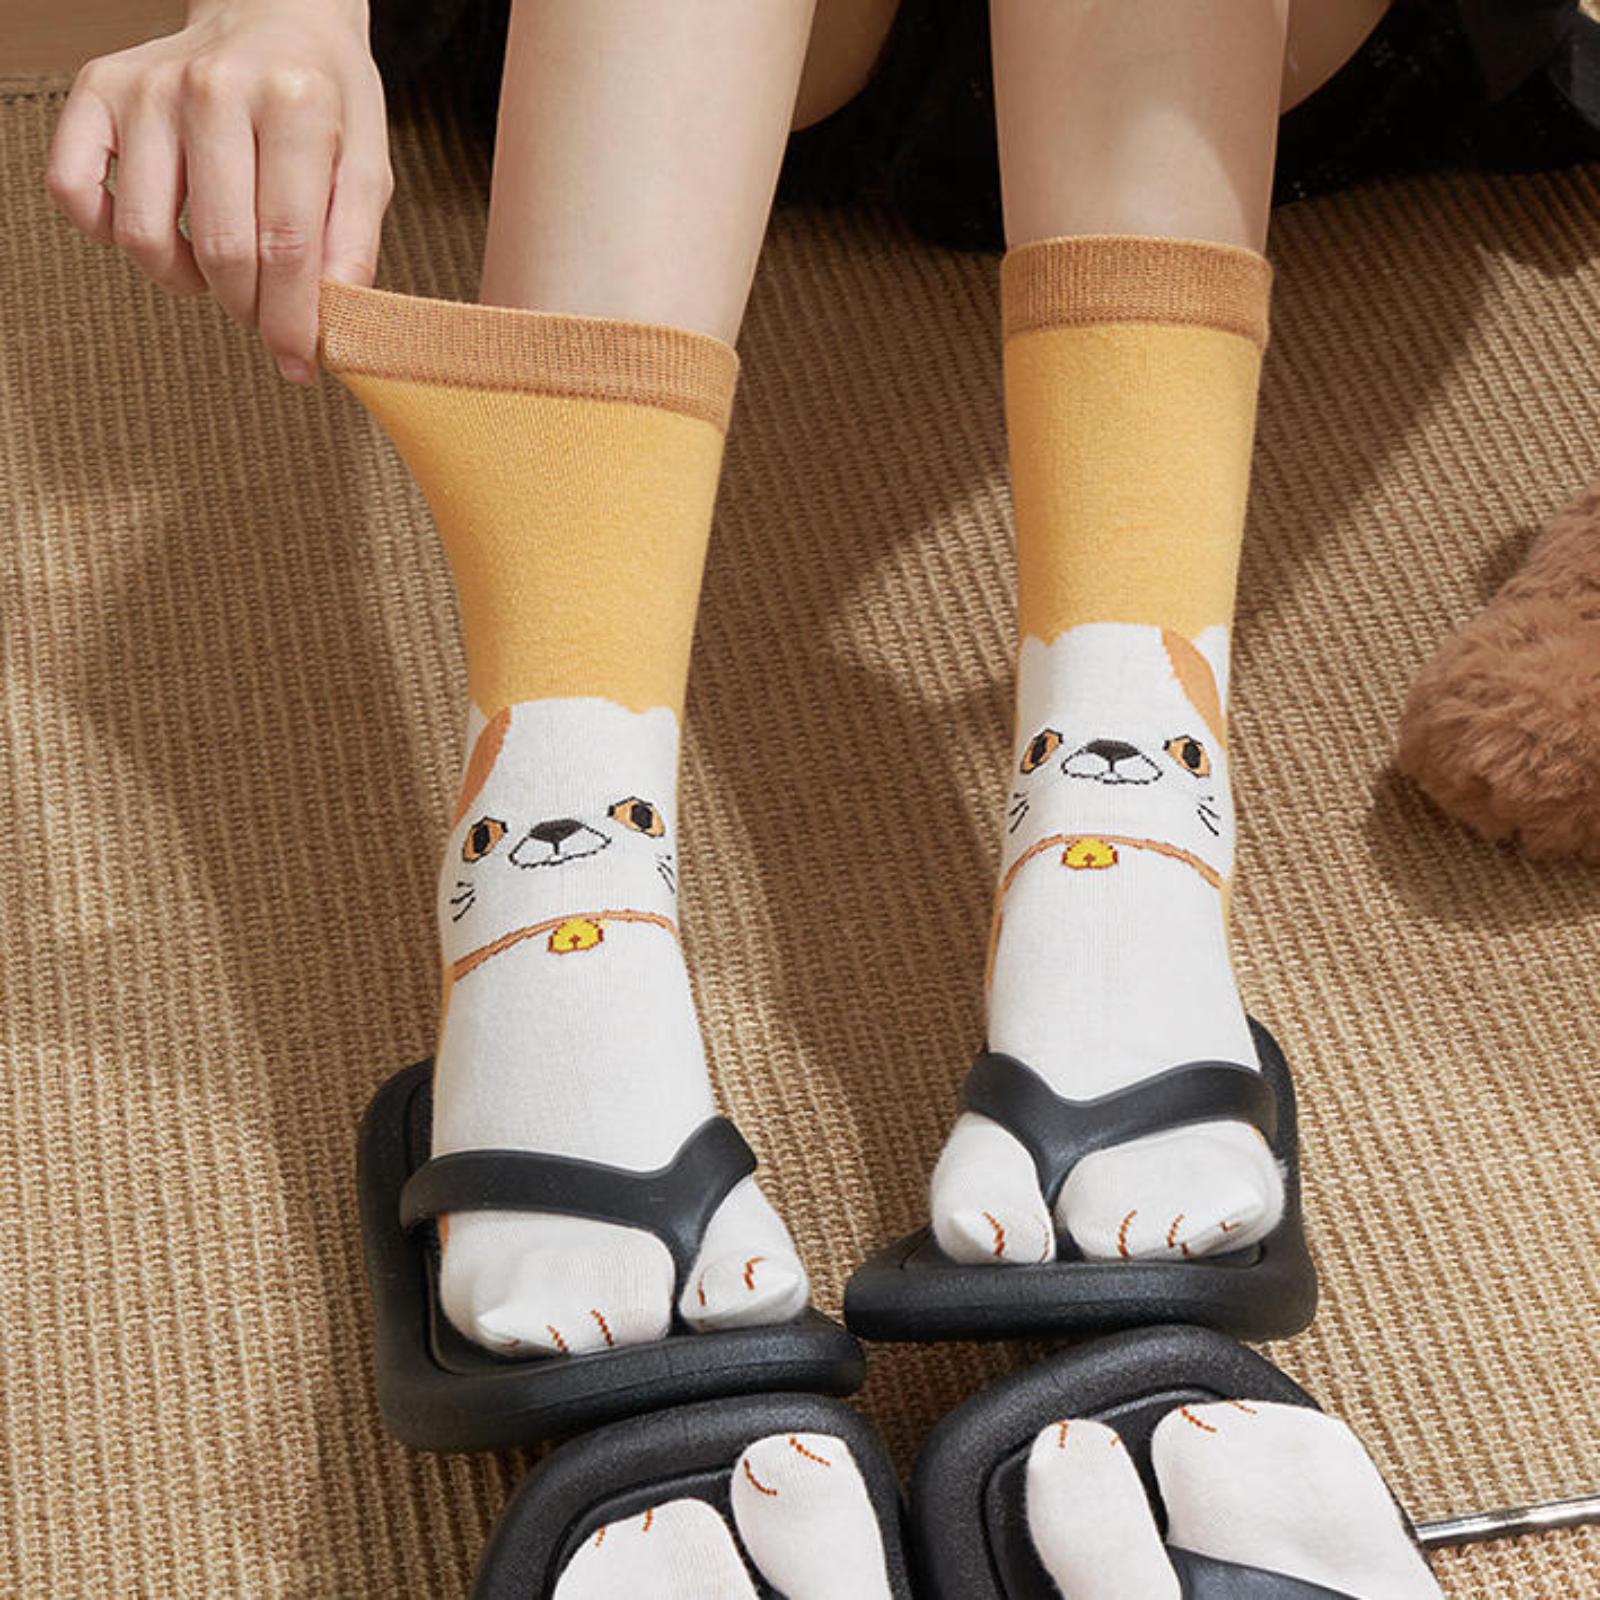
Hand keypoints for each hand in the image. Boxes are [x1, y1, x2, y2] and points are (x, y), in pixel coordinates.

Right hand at [44, 0, 392, 382]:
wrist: (272, 13)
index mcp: (294, 102)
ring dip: (183, 279)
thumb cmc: (323, 97)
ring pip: (143, 234)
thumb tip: (334, 323)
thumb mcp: (366, 163)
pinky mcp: (97, 90)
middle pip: (220, 248)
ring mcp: (148, 88)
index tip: (299, 363)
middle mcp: (213, 87)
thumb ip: (354, 243)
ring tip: (219, 268)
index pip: (288, 244)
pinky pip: (73, 190)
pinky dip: (107, 234)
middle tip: (265, 315)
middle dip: (248, 309)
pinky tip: (156, 233)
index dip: (293, 321)